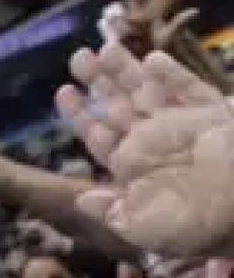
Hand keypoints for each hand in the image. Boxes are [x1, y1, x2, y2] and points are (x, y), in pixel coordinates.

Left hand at [57, 42, 233, 258]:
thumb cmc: (195, 228)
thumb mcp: (143, 229)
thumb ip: (112, 212)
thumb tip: (83, 199)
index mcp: (135, 170)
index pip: (101, 137)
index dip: (81, 115)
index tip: (64, 92)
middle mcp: (156, 145)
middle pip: (121, 107)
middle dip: (99, 83)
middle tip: (78, 58)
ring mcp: (184, 127)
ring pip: (150, 92)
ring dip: (128, 71)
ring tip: (103, 48)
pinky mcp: (213, 115)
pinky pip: (190, 90)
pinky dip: (172, 75)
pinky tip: (151, 59)